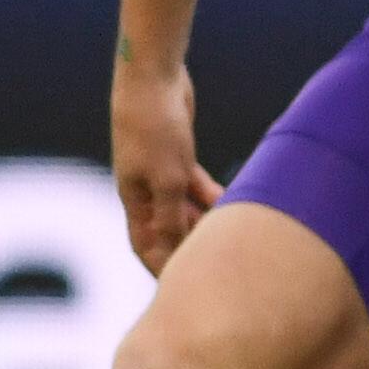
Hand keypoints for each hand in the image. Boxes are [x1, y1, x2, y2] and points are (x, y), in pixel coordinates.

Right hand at [107, 50, 217, 274]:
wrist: (153, 79)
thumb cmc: (155, 128)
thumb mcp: (168, 178)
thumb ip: (172, 216)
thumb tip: (175, 252)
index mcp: (133, 199)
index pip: (145, 245)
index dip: (162, 268)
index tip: (183, 289)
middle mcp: (144, 189)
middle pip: (167, 230)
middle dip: (188, 249)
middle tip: (219, 269)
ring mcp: (160, 171)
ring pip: (185, 208)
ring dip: (206, 223)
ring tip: (234, 240)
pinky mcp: (177, 154)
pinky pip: (195, 186)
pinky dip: (212, 196)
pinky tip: (235, 204)